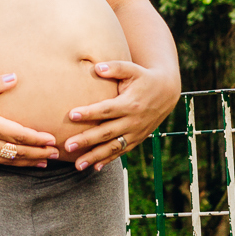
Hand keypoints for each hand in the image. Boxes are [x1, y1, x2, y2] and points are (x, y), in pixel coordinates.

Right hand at [0, 74, 58, 165]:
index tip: (52, 139)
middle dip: (39, 152)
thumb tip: (14, 77)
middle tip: (57, 153)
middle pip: (18, 151)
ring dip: (28, 161)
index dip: (37, 139)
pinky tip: (19, 164)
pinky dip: (12, 165)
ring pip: (9, 161)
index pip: (19, 135)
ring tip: (44, 162)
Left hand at [64, 60, 180, 170]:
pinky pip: (121, 152)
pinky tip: (94, 167)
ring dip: (95, 157)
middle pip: (106, 132)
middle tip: (68, 146)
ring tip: (77, 165)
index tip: (71, 115)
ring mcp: (135, 133)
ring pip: (113, 147)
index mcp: (130, 104)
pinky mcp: (136, 139)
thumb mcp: (132, 69)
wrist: (166, 92)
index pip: (106, 110)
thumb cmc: (144, 78)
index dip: (89, 113)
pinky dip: (108, 160)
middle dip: (86, 140)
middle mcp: (133, 121)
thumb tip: (97, 68)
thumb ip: (115, 67)